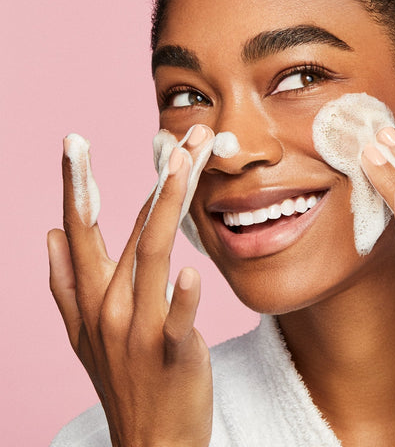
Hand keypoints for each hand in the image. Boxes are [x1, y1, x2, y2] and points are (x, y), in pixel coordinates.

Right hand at [48, 125, 213, 446]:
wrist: (150, 443)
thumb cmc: (123, 378)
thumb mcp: (83, 334)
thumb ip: (65, 283)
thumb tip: (48, 235)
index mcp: (92, 297)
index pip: (84, 230)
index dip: (77, 185)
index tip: (74, 143)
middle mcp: (110, 307)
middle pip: (136, 229)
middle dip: (158, 178)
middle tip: (180, 135)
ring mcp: (138, 332)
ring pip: (153, 256)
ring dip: (168, 207)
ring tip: (184, 163)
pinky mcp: (171, 354)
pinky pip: (175, 322)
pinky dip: (181, 299)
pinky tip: (191, 275)